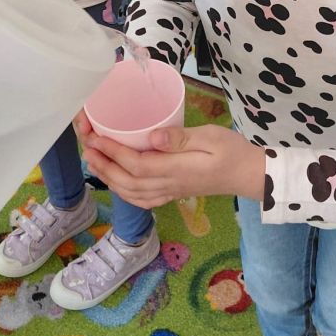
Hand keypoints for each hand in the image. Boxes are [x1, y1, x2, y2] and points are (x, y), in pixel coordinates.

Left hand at [75, 117, 266, 207]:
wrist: (249, 175)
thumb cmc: (232, 151)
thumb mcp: (211, 137)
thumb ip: (182, 138)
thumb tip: (153, 136)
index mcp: (176, 170)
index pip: (136, 164)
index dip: (112, 152)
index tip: (95, 137)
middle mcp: (168, 186)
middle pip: (126, 180)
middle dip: (102, 164)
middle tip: (86, 145)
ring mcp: (169, 193)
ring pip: (130, 192)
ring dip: (108, 177)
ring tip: (92, 160)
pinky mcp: (172, 194)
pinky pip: (141, 199)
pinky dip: (122, 191)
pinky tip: (115, 181)